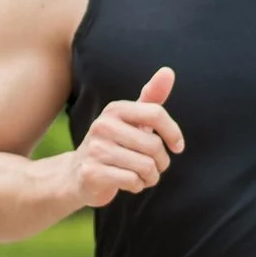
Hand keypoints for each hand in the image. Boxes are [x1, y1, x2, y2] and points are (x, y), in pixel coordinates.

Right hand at [72, 67, 185, 207]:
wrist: (78, 175)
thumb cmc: (114, 144)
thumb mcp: (132, 120)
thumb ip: (151, 97)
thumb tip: (168, 71)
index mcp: (115, 109)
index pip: (155, 113)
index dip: (173, 133)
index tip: (177, 147)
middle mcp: (102, 125)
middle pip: (153, 145)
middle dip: (162, 162)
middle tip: (156, 167)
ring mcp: (95, 149)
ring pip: (145, 166)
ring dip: (151, 177)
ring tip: (143, 177)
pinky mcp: (92, 172)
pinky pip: (132, 181)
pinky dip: (138, 186)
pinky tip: (131, 184)